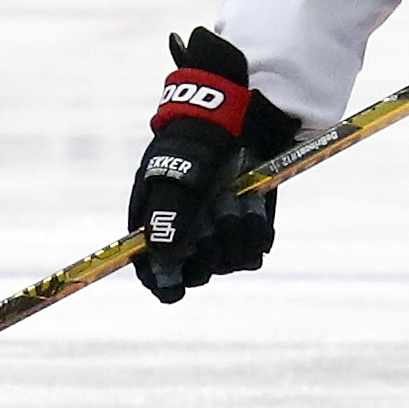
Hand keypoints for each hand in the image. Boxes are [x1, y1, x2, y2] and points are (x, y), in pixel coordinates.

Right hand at [127, 28, 299, 302]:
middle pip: (197, 272)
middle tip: (215, 212)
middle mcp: (189, 235)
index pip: (153, 270)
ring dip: (235, 234)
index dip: (163, 284)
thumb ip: (168, 216)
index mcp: (157, 223)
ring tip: (235, 199)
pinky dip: (256, 231)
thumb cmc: (195, 143)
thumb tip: (163, 258)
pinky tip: (252, 205)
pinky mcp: (249, 229)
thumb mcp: (176, 174)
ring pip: (230, 262)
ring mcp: (220, 234)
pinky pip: (255, 251)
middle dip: (209, 249)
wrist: (238, 118)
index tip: (175, 289)